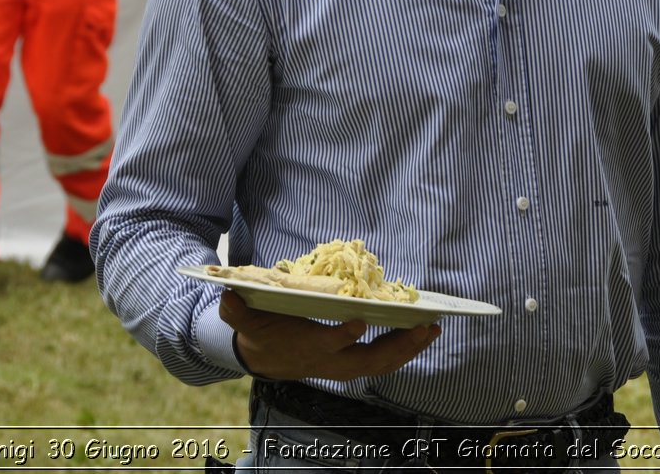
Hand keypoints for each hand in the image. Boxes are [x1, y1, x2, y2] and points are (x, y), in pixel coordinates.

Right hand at [219, 289, 439, 381]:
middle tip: (423, 328)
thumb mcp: (244, 320)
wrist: (264, 359)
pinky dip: (405, 349)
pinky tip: (424, 333)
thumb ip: (235, 310)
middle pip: (368, 361)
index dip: (343, 337)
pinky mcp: (354, 363)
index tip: (359, 321)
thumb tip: (226, 294)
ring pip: (382, 364)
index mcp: (307, 347)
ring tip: (433, 329)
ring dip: (409, 349)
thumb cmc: (260, 331)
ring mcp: (345, 365)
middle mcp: (331, 361)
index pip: (327, 345)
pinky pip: (384, 361)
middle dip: (397, 346)